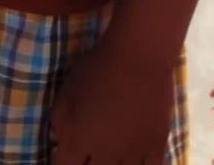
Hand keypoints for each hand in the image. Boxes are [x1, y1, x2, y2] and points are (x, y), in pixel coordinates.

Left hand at [50, 41, 175, 164]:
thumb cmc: (96, 71)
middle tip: (85, 156)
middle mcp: (105, 155)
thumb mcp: (65, 92)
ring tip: (109, 158)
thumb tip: (57, 142)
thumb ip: (58, 122)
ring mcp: (133, 154)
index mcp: (78, 141)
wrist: (137, 60)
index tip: (62, 157)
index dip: (61, 164)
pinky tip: (135, 162)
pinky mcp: (156, 146)